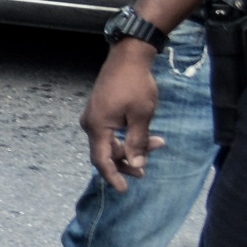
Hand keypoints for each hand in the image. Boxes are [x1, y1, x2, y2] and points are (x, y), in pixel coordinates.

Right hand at [82, 40, 163, 189]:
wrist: (128, 56)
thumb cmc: (136, 84)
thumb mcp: (142, 116)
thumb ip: (137, 142)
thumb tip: (137, 164)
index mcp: (97, 127)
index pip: (102, 160)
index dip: (113, 177)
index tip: (124, 189)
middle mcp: (90, 124)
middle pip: (106, 153)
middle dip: (127, 161)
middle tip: (148, 168)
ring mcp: (93, 117)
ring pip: (110, 142)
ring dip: (130, 147)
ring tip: (156, 143)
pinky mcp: (99, 110)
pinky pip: (109, 131)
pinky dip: (125, 136)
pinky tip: (141, 134)